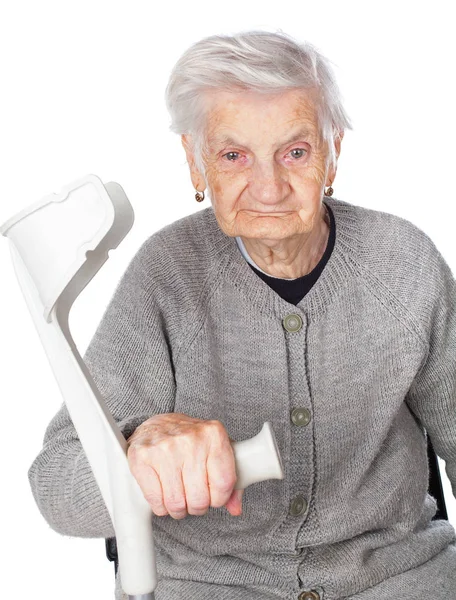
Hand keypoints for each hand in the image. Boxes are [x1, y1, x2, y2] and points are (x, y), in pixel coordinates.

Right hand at [126, 412, 243, 518]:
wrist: (158, 425)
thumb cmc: (191, 441)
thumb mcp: (216, 450)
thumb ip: (230, 478)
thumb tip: (235, 508)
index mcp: (214, 435)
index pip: (224, 484)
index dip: (220, 498)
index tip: (214, 495)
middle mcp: (190, 439)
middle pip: (200, 498)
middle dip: (197, 505)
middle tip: (193, 497)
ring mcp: (165, 448)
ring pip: (176, 503)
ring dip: (178, 509)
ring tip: (179, 497)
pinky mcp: (142, 457)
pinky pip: (156, 501)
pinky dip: (160, 506)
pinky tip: (163, 494)